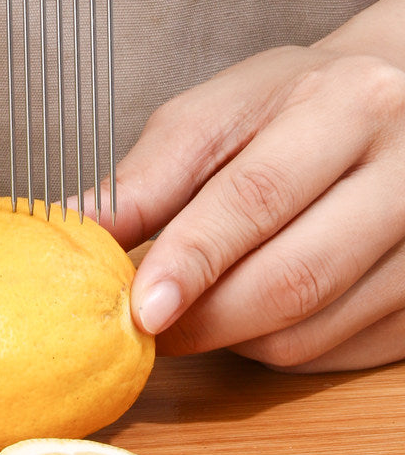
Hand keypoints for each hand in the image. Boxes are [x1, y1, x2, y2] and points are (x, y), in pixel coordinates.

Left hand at [94, 34, 404, 372]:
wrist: (382, 104)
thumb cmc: (286, 104)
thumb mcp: (212, 115)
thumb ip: (148, 175)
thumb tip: (80, 227)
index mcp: (344, 103)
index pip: (256, 196)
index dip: (192, 259)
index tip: (141, 307)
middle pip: (296, 275)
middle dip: (208, 318)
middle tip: (153, 325)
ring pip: (317, 328)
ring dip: (239, 336)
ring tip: (201, 305)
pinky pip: (344, 350)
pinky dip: (281, 346)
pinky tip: (256, 310)